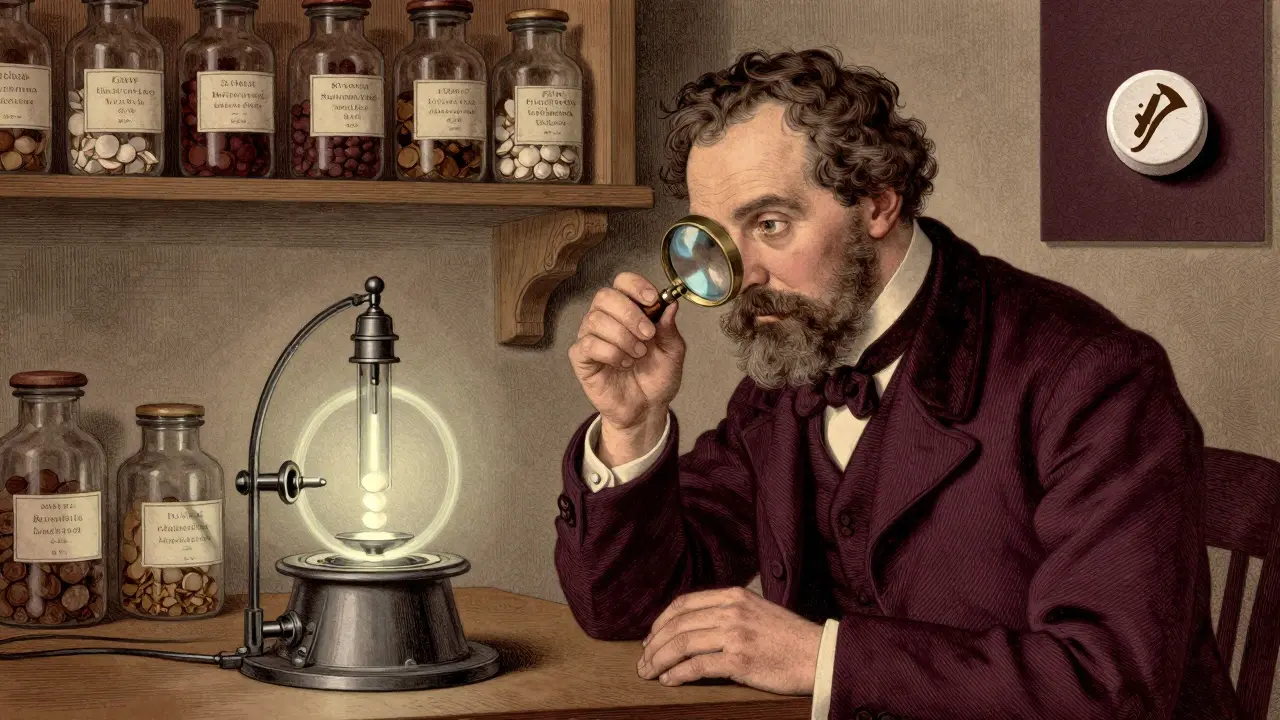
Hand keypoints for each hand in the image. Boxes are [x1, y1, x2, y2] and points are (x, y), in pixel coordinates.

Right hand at [568, 273, 684, 462]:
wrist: (646, 408)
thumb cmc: (656, 377)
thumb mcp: (673, 352)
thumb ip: (670, 329)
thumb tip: (671, 304)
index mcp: (629, 311)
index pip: (622, 282)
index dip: (635, 285)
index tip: (652, 300)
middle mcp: (606, 319)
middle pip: (605, 296)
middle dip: (630, 314)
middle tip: (647, 335)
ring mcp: (591, 337)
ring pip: (595, 320)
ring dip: (622, 337)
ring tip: (638, 355)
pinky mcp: (581, 358)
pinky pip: (587, 345)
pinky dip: (610, 352)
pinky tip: (623, 363)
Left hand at [636, 587, 823, 695]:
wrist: (819, 654)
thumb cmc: (788, 637)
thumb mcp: (756, 610)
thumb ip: (728, 611)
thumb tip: (693, 625)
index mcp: (733, 596)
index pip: (683, 604)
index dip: (661, 622)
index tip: (651, 638)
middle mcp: (731, 611)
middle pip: (677, 625)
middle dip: (654, 645)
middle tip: (643, 661)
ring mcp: (734, 635)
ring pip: (682, 644)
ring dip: (659, 661)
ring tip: (650, 673)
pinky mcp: (739, 661)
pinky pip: (696, 666)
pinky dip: (677, 674)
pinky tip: (669, 680)